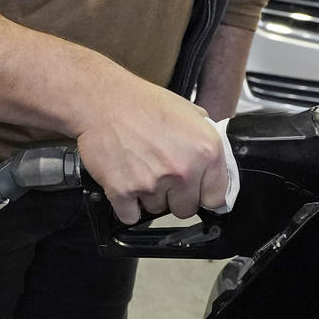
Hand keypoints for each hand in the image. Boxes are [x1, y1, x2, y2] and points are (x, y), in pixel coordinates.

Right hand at [75, 71, 228, 224]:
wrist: (102, 101)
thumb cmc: (142, 103)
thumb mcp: (189, 112)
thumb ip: (205, 142)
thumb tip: (213, 165)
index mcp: (207, 151)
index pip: (215, 198)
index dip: (202, 194)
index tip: (194, 191)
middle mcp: (183, 171)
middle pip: (185, 210)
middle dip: (174, 198)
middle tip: (160, 177)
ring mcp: (152, 184)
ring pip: (155, 211)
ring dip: (148, 198)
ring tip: (138, 171)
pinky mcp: (123, 192)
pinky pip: (130, 216)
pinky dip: (126, 206)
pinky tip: (125, 184)